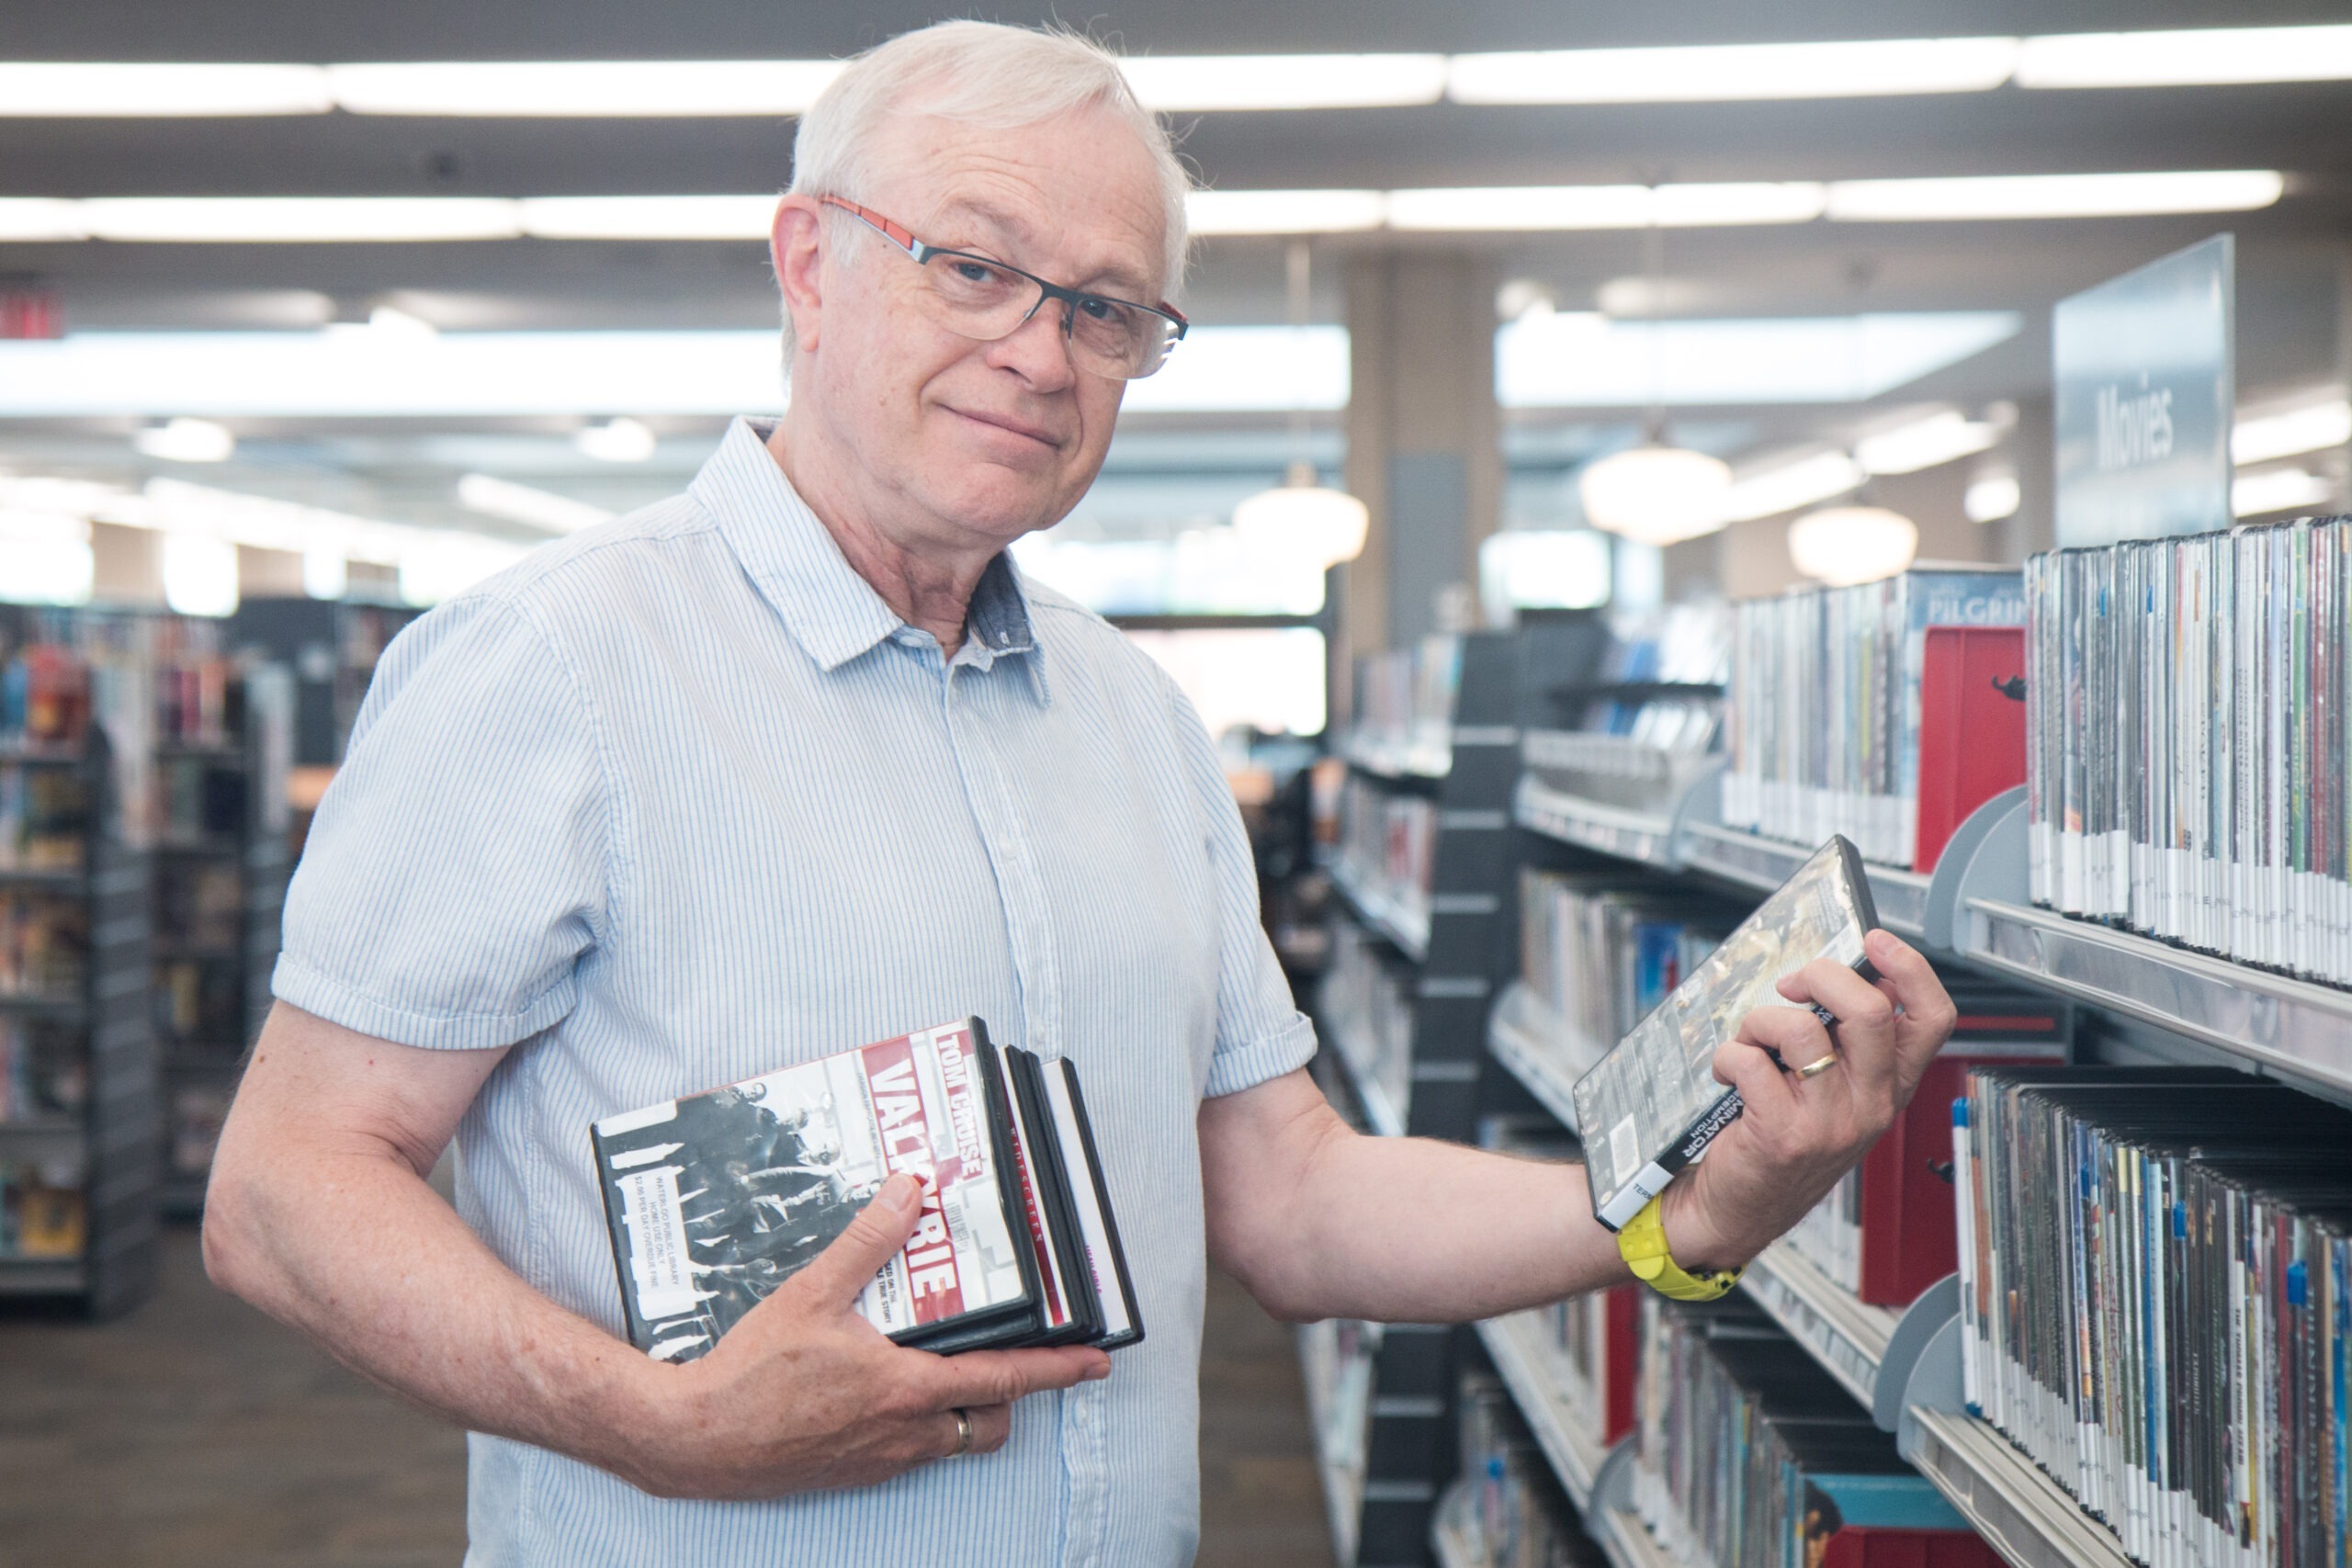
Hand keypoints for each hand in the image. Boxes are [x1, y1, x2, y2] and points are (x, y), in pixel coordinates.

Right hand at [614, 1172, 1110, 1499]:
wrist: (692, 1440)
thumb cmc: (750, 1372)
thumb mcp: (812, 1293)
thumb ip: (866, 1240)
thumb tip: (907, 1191)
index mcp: (905, 1389)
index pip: (1004, 1379)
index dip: (1056, 1370)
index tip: (1095, 1363)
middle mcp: (903, 1433)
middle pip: (990, 1421)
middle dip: (1013, 1395)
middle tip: (1014, 1357)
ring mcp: (877, 1460)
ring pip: (951, 1442)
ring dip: (965, 1410)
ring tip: (949, 1367)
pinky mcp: (850, 1474)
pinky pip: (909, 1454)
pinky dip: (920, 1426)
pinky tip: (887, 1391)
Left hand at [1659, 929, 1955, 1272]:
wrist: (1738, 1208)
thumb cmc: (1779, 1136)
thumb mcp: (1830, 1091)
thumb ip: (1841, 1041)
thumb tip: (1827, 977)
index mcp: (1890, 1086)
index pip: (1932, 1020)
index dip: (1911, 970)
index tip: (1875, 941)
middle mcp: (1870, 1105)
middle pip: (1869, 1011)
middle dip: (1821, 976)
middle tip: (1791, 985)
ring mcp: (1829, 1124)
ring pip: (1800, 1030)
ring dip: (1761, 1020)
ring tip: (1749, 1042)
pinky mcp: (1782, 1135)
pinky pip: (1750, 1061)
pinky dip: (1728, 1055)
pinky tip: (1727, 1075)